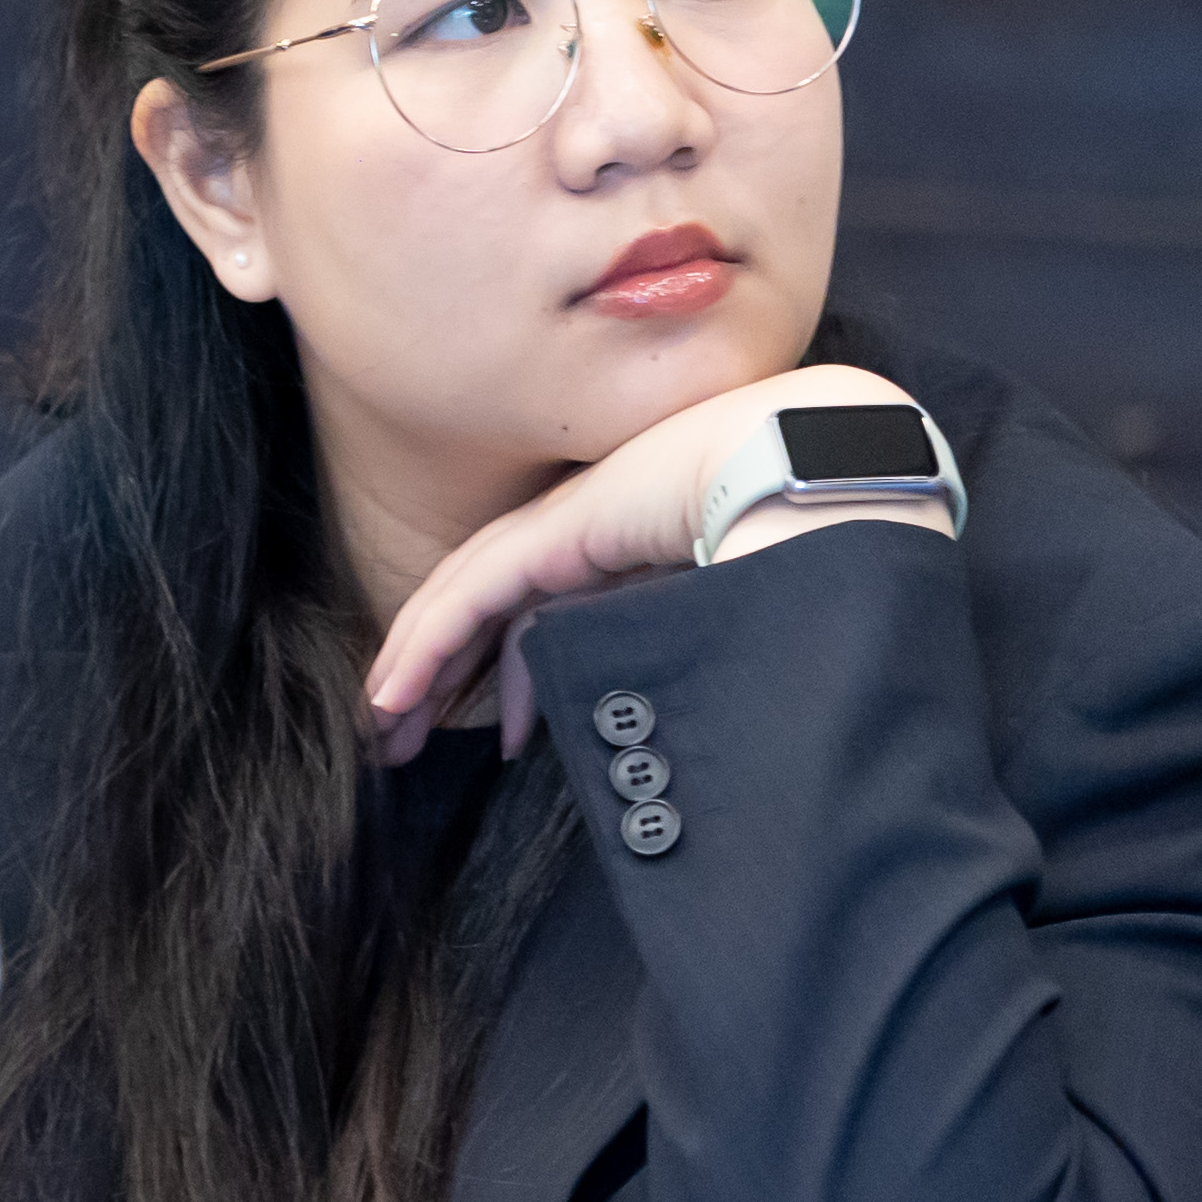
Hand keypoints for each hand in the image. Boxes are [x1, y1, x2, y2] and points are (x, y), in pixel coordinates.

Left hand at [361, 366, 950, 764]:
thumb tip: (712, 727)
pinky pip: (469, 595)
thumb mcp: (742, 600)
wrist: (818, 464)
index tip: (502, 736)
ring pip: (467, 600)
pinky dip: (425, 645)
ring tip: (383, 728)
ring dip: (420, 667)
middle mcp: (594, 529)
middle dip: (447, 671)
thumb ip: (700, 642)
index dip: (516, 672)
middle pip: (496, 606)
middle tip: (402, 734)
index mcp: (638, 544)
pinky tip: (391, 692)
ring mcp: (569, 523)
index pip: (553, 611)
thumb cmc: (815, 535)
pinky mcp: (552, 531)